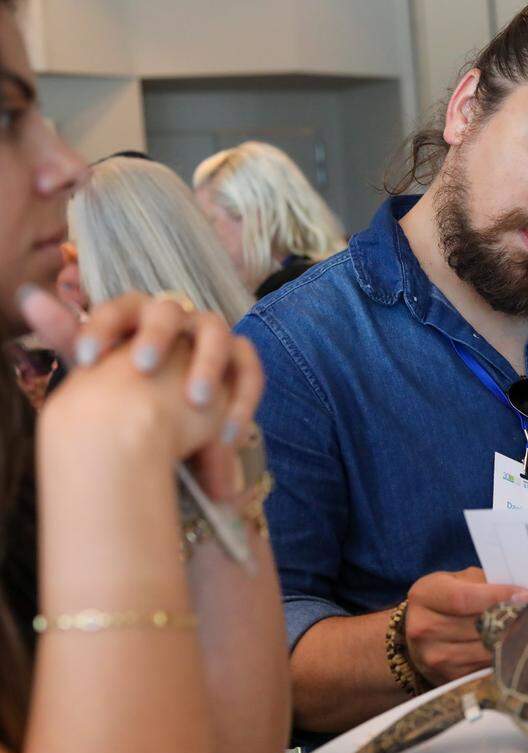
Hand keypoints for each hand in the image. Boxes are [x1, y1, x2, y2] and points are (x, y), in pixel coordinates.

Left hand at [20, 286, 262, 456]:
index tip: (84, 361)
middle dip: (157, 336)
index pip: (122, 306)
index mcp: (139, 315)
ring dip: (208, 364)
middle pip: (170, 311)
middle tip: (143, 367)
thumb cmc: (129, 387)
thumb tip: (28, 296)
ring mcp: (214, 338)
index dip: (103, 327)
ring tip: (196, 401)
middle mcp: (179, 319)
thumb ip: (67, 334)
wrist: (168, 419)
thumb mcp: (97, 368)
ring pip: (217, 334)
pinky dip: (242, 400)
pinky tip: (225, 434)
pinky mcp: (243, 364)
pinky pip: (250, 371)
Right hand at [404, 567, 527, 685]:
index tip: (525, 595)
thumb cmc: (448, 599)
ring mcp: (434, 657)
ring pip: (484, 650)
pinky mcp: (448, 677)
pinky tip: (516, 647)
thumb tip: (522, 594)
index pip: (463, 598)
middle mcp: (423, 628)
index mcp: (425, 595)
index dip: (497, 597)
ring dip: (511, 640)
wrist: (423, 633)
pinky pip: (485, 668)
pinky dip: (503, 657)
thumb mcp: (459, 580)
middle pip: (477, 626)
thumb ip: (485, 583)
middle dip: (510, 620)